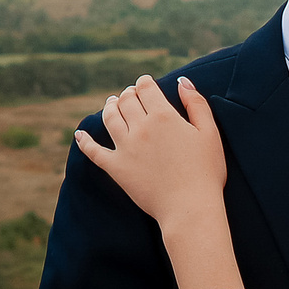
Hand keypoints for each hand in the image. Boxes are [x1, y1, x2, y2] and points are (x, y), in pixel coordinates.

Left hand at [72, 75, 226, 231]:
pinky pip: (94, 152)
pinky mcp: (116, 168)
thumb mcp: (209, 133)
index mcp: (164, 116)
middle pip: (126, 101)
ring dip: (110, 107)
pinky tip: (79, 135)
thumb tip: (181, 81)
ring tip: (111, 103)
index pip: (146, 88)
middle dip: (128, 93)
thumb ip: (196, 103)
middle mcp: (141, 128)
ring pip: (110, 118)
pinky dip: (84, 141)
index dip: (144, 82)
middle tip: (130, 94)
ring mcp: (125, 148)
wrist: (190, 208)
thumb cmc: (205, 172)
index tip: (146, 84)